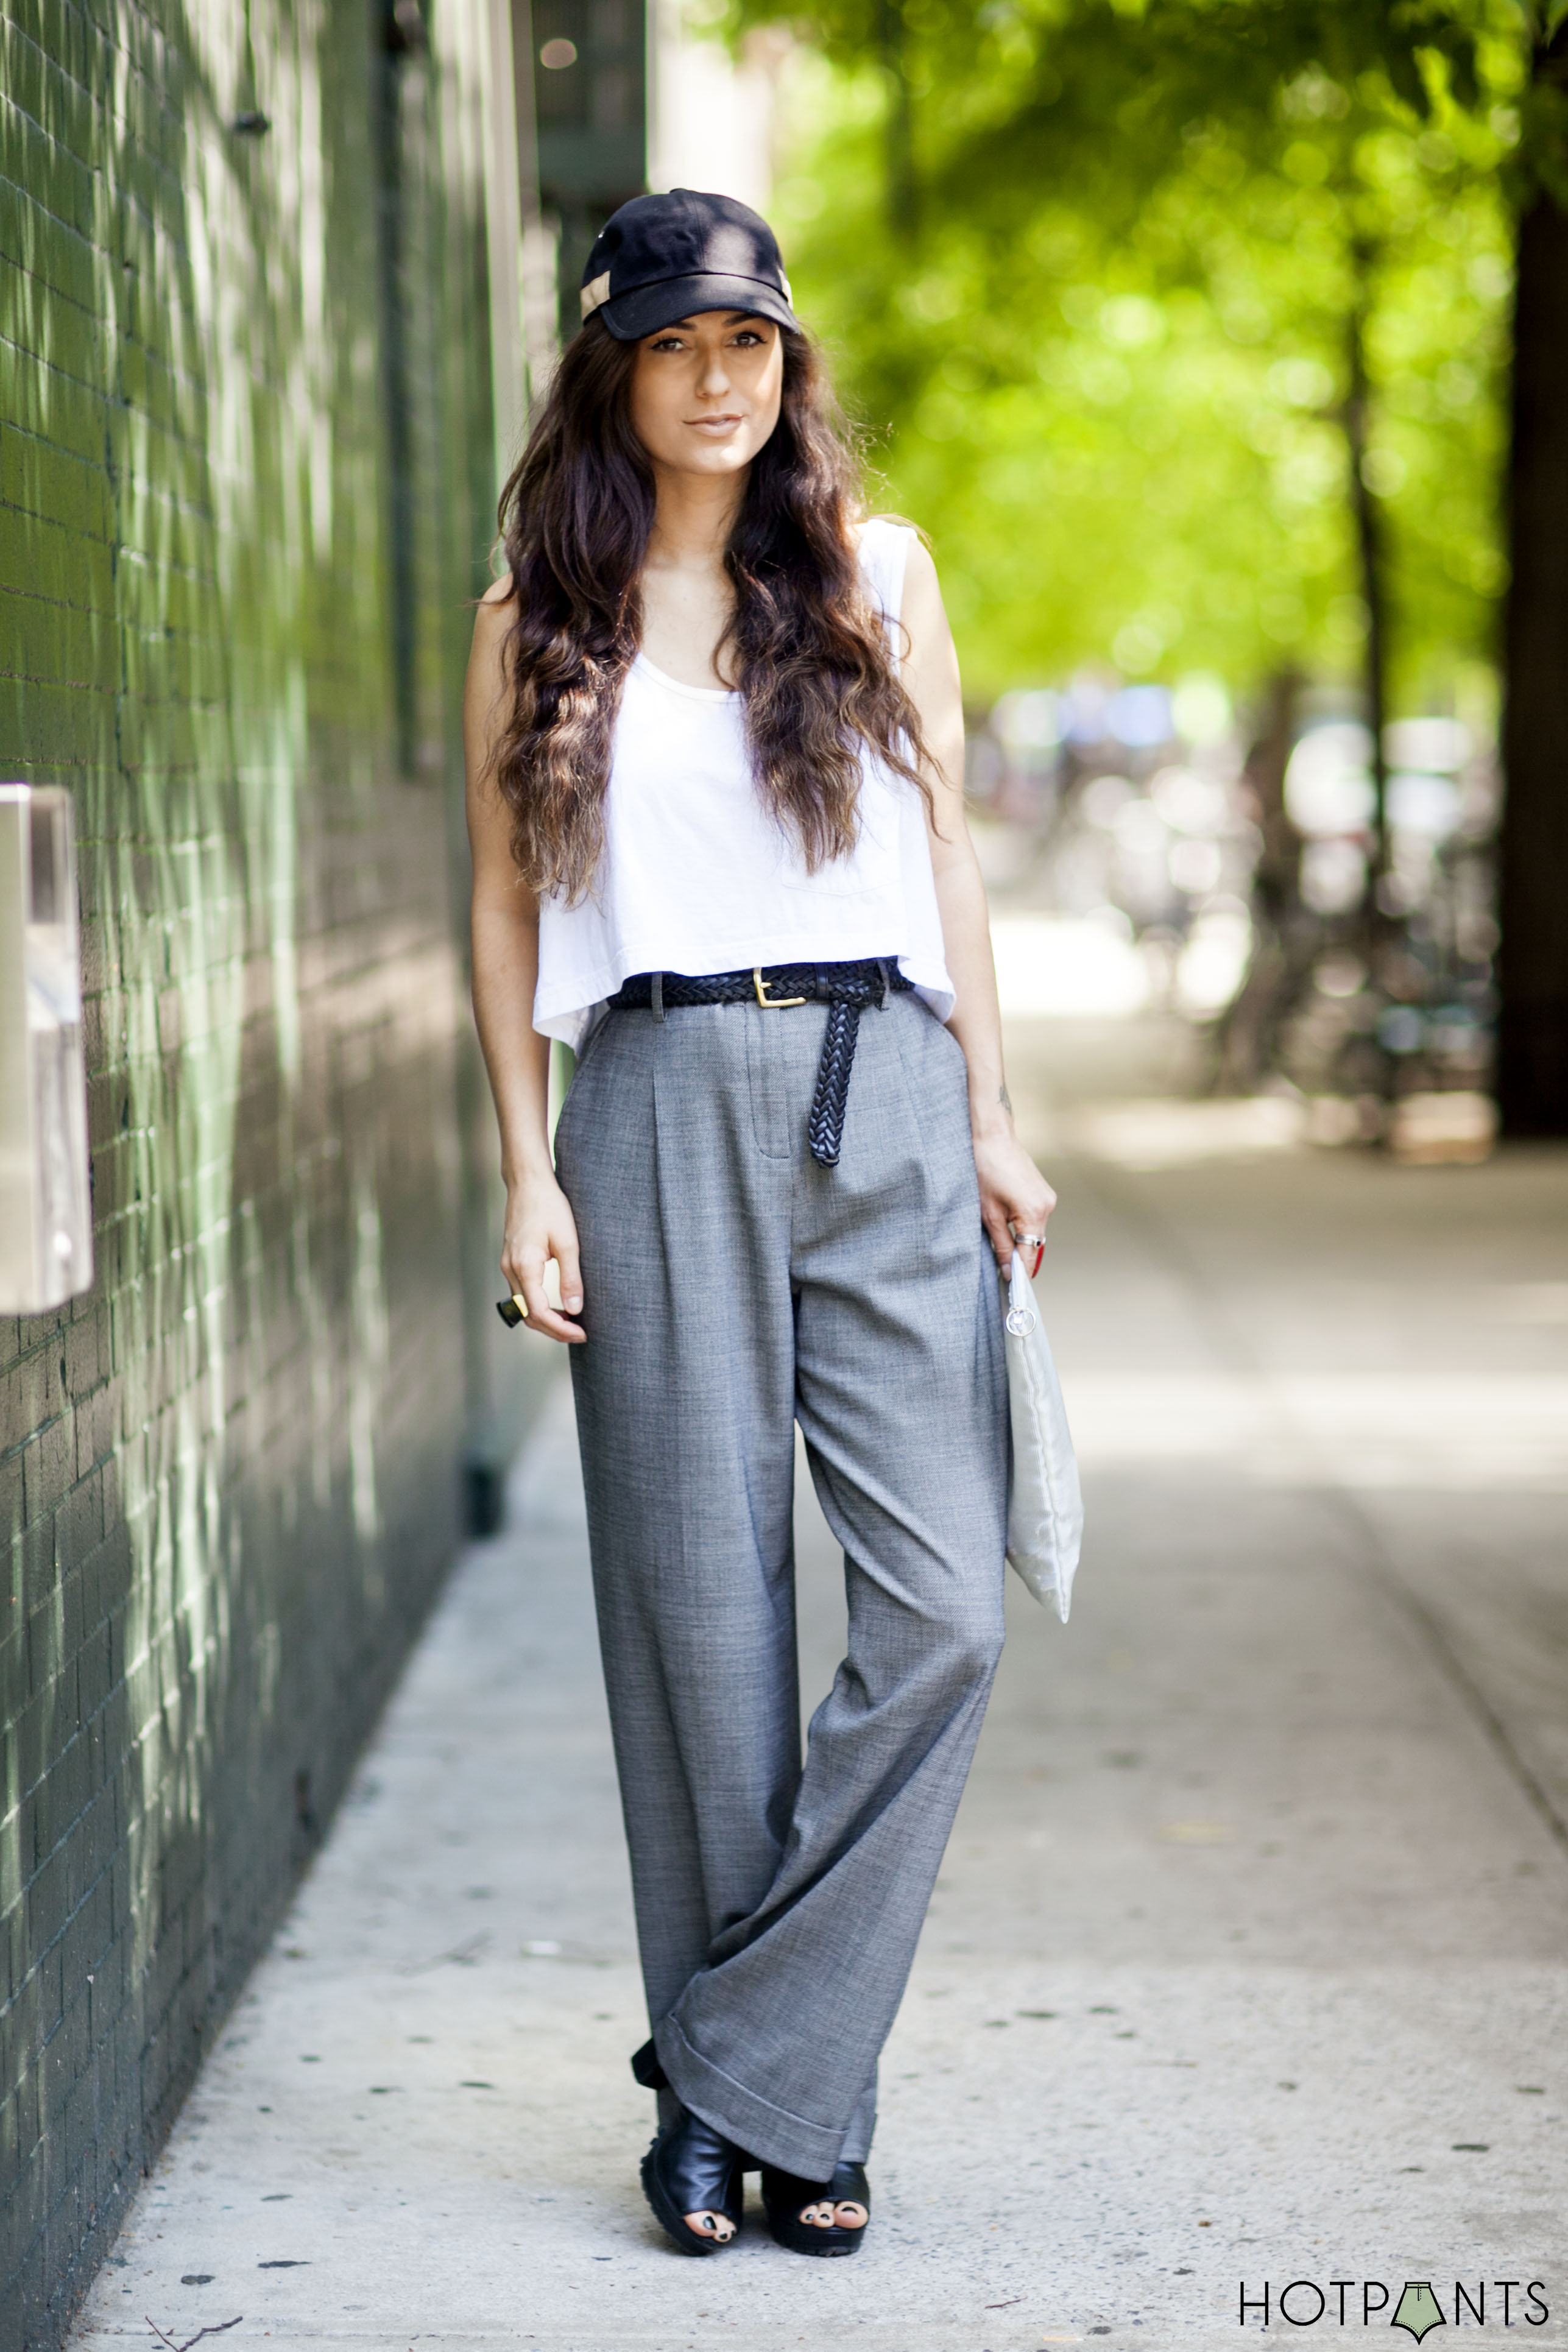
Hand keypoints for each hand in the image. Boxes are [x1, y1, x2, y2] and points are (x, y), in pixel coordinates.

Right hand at [502, 1171, 584, 1343]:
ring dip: (546, 1319)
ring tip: (572, 1322)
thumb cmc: (549, 1206)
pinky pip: (523, 1293)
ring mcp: (508, 1266)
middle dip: (554, 1329)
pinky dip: (540, 1305)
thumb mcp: (568, 1241)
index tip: (582, 1333)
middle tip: (580, 1333)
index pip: (538, 1313)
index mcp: (524, 1266)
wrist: (528, 1182)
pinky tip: (558, 1304)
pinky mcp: (512, 1261)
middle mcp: (511, 1270)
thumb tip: (575, 1308)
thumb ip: (570, 1277)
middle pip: (528, 1315)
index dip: (560, 1328)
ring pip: (524, 1306)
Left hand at [972, 1125, 1056, 1275]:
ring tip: (1000, 1245)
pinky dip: (1023, 1226)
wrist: (991, 1137)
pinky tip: (1007, 1225)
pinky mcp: (1042, 1192)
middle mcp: (1047, 1206)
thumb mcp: (988, 1213)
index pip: (1030, 1255)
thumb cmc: (986, 1169)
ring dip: (1020, 1241)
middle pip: (1035, 1245)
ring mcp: (1047, 1198)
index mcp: (1034, 1213)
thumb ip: (1001, 1244)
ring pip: (1035, 1232)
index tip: (1010, 1285)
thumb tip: (1008, 1269)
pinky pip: (1035, 1218)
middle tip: (1001, 1269)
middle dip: (1019, 1257)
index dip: (1019, 1272)